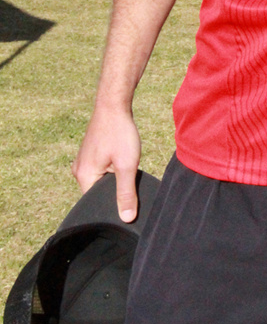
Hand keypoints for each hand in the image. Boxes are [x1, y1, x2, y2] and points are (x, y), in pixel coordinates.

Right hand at [72, 104, 140, 222]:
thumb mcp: (127, 165)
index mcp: (83, 177)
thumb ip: (126, 192)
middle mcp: (79, 171)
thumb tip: (126, 219)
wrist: (114, 104)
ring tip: (128, 173)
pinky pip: (101, 171)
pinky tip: (123, 164)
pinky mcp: (91, 154)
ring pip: (101, 181)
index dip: (113, 208)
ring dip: (115, 180)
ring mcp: (83, 162)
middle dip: (114, 193)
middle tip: (131, 188)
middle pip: (98, 193)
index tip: (128, 207)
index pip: (95, 204)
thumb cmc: (120, 132)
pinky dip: (113, 171)